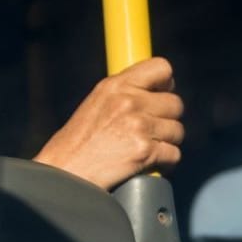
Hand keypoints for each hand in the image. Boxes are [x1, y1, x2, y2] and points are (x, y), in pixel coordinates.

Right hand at [33, 57, 183, 189]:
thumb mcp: (95, 105)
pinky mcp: (145, 151)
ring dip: (166, 142)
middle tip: (149, 131)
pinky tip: (146, 164)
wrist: (64, 174)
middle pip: (175, 104)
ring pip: (177, 131)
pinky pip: (174, 154)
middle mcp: (128, 101)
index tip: (159, 96)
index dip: (166, 84)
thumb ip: (123, 95)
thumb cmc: (75, 145)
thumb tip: (154, 93)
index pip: (161, 68)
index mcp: (114, 86)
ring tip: (143, 149)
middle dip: (166, 120)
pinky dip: (164, 163)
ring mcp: (138, 126)